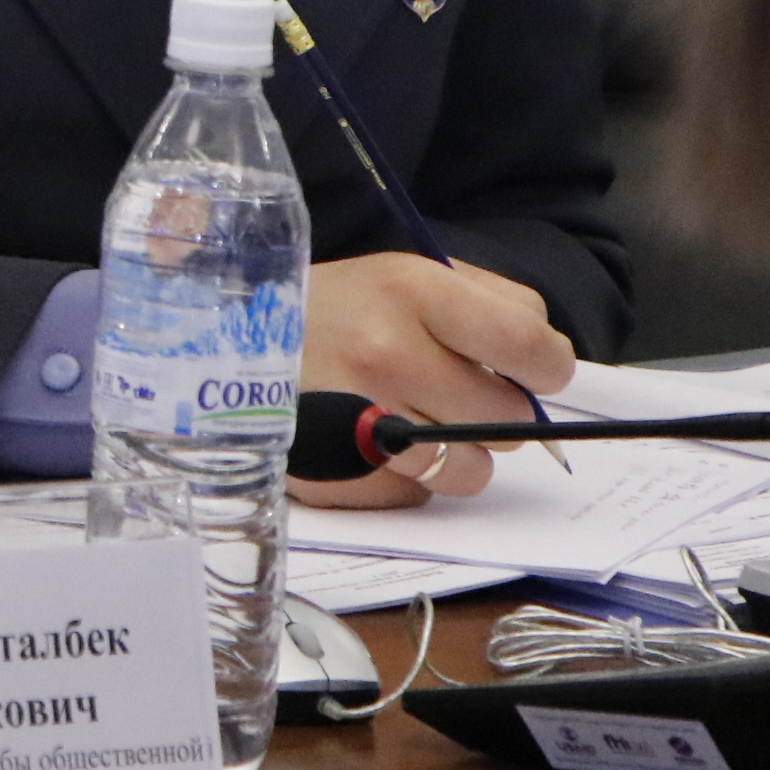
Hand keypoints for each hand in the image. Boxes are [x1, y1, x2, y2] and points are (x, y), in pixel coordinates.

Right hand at [286, 254, 572, 509]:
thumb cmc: (333, 307)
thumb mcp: (404, 273)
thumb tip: (548, 363)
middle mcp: (384, 352)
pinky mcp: (337, 471)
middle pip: (507, 418)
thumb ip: (490, 304)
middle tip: (454, 389)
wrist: (220, 337)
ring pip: (471, 470)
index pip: (529, 344)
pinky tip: (380, 442)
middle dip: (495, 408)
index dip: (547, 364)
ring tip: (419, 421)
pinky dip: (413, 477)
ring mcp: (357, 418)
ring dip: (459, 452)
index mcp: (409, 290)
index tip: (534, 366)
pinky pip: (421, 495)